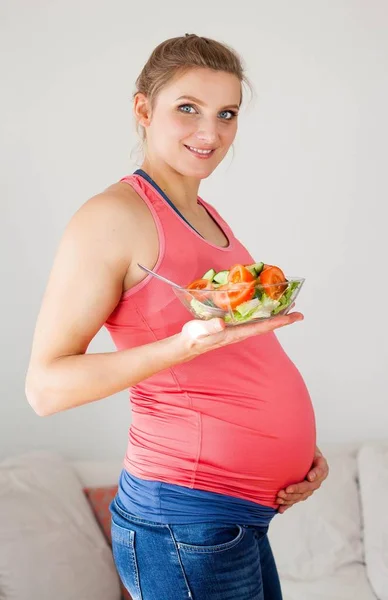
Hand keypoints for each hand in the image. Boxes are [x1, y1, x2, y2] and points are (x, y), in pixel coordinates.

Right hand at [179, 306, 303, 359]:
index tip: (293, 317)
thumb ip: (211, 327)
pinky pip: (252, 318)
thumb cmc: (194, 338)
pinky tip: (263, 305)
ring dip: (274, 314)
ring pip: (260, 321)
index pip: (261, 327)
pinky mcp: (232, 325)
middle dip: (282, 318)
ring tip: (286, 305)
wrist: (187, 344)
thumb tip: (222, 323)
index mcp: (236, 333)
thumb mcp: (200, 331)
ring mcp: (237, 329)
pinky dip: (261, 311)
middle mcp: (240, 331)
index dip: (278, 322)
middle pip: (266, 324)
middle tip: (298, 311)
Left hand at [276, 448, 328, 513]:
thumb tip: (303, 456)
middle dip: (297, 490)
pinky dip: (287, 505)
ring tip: (279, 497)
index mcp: (321, 467)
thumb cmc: (304, 447)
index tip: (309, 477)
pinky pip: (294, 500)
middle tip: (286, 490)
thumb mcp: (309, 445)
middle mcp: (316, 480)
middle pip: (308, 487)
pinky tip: (280, 509)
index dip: (315, 474)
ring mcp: (309, 488)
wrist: (300, 453)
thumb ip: (307, 447)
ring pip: (301, 496)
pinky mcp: (300, 492)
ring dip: (290, 498)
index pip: (320, 471)